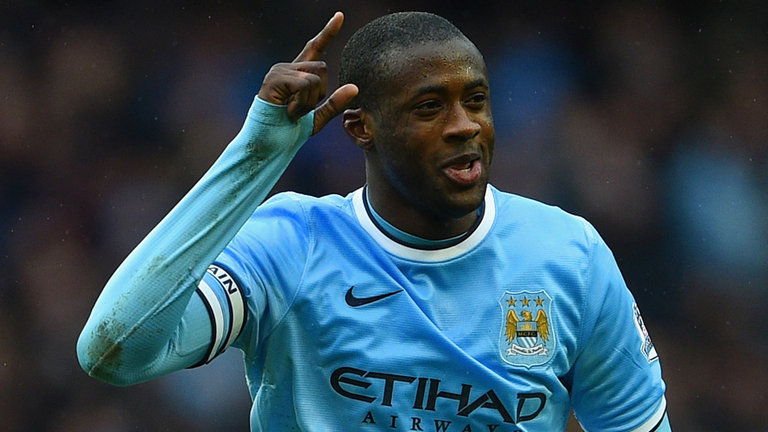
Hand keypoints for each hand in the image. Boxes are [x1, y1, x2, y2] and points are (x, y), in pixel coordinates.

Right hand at [257, 12, 358, 134]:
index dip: (328, 32)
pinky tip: (287, 111)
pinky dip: (301, 103)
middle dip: (320, 94)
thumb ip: (335, 104)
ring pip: (314, 78)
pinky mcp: (273, 80)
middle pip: (322, 68)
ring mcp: (278, 71)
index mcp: (298, 74)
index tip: (340, 15)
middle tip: (301, 110)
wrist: (267, 146)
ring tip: (292, 112)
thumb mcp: (318, 119)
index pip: (315, 48)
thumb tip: (355, 87)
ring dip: (309, 102)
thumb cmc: (288, 133)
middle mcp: (287, 67)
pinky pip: (303, 84)